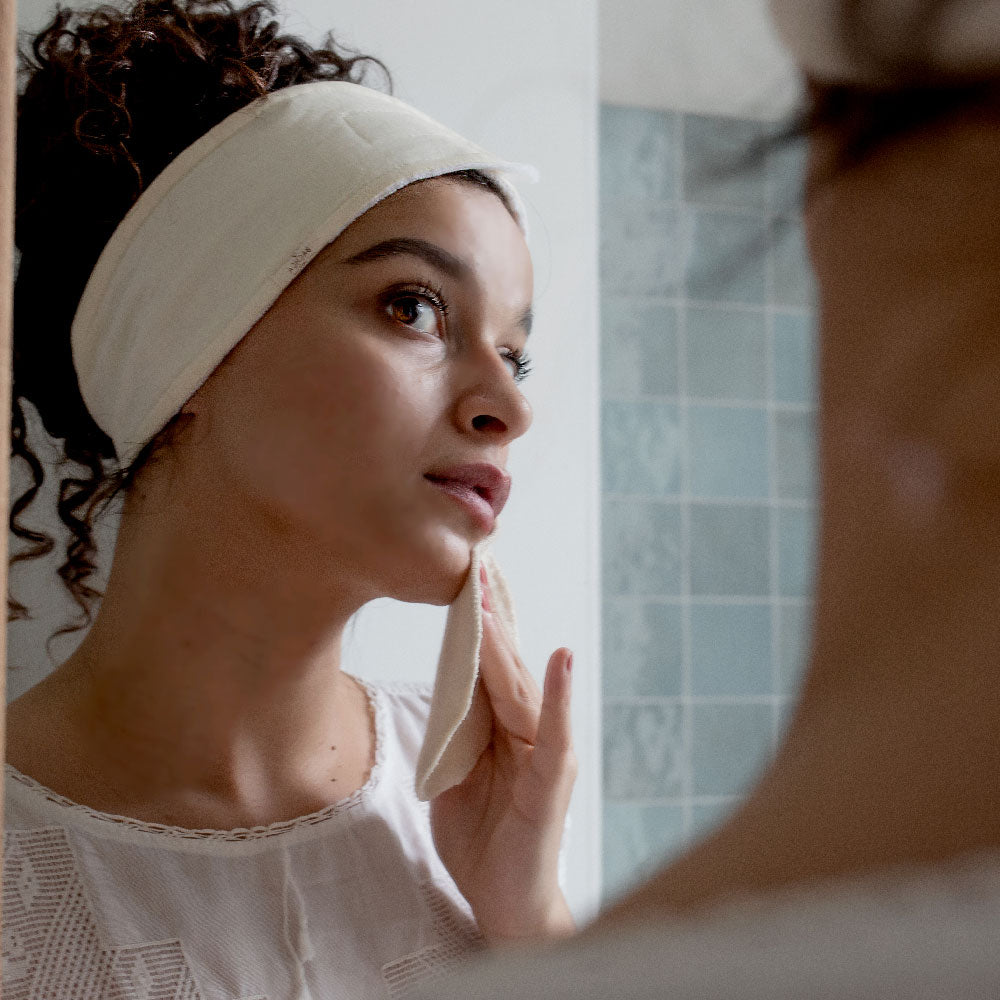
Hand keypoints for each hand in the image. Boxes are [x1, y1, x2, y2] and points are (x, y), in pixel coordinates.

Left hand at [430, 570, 576, 943]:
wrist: (506, 901)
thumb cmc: (484, 838)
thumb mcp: (454, 775)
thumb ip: (456, 730)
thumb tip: (444, 687)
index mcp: (500, 727)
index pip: (487, 665)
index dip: (476, 622)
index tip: (465, 575)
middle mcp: (527, 730)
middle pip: (504, 664)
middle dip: (487, 615)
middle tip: (476, 563)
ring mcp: (544, 751)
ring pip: (520, 688)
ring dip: (504, 643)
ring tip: (488, 602)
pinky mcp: (552, 780)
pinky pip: (556, 732)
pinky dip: (559, 695)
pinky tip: (561, 660)